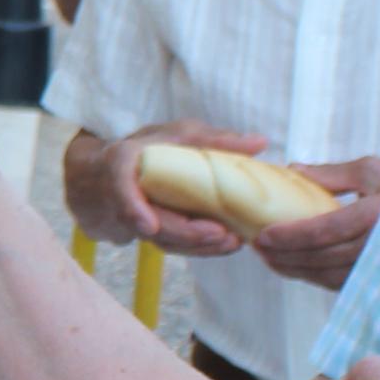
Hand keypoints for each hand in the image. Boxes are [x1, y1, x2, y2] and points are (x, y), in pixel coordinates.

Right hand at [78, 120, 262, 255]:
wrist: (119, 172)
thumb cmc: (151, 147)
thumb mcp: (178, 133)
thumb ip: (213, 139)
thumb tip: (259, 143)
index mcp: (123, 163)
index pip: (120, 186)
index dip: (132, 208)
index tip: (149, 227)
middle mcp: (124, 196)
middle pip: (151, 223)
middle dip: (185, 233)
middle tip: (221, 234)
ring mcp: (135, 220)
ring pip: (163, 240)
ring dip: (198, 245)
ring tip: (233, 242)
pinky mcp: (150, 235)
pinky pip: (173, 244)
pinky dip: (200, 247)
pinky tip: (227, 244)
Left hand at [250, 153, 379, 292]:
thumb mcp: (374, 171)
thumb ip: (333, 174)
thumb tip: (292, 170)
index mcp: (377, 214)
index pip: (324, 230)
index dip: (290, 236)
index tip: (262, 235)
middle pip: (321, 257)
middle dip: (284, 255)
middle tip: (256, 247)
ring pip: (328, 276)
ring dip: (295, 270)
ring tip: (269, 258)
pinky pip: (341, 284)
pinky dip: (314, 277)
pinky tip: (295, 268)